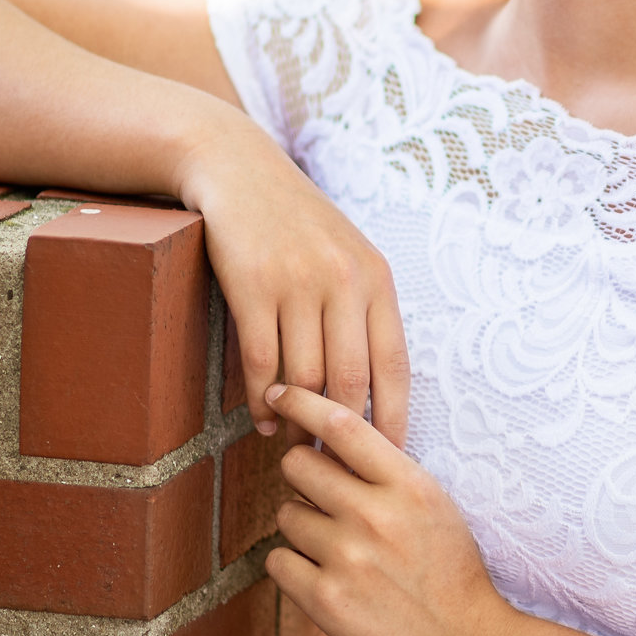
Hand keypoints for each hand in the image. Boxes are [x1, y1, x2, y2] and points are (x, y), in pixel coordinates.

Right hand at [177, 125, 408, 442]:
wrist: (240, 172)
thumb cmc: (298, 222)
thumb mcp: (348, 255)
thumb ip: (364, 311)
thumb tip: (372, 389)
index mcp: (377, 278)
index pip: (395, 366)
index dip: (393, 419)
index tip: (389, 456)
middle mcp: (343, 282)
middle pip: (349, 382)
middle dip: (340, 431)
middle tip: (333, 463)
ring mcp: (297, 283)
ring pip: (302, 378)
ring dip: (297, 421)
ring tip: (294, 444)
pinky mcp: (252, 287)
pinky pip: (260, 362)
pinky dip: (261, 401)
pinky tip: (263, 419)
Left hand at [261, 384, 521, 635]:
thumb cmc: (452, 573)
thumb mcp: (434, 507)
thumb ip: (386, 473)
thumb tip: (327, 439)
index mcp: (409, 485)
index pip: (341, 424)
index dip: (302, 400)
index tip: (280, 391)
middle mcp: (375, 515)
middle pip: (297, 465)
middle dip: (304, 479)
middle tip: (326, 502)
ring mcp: (347, 558)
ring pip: (286, 516)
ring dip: (303, 530)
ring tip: (341, 553)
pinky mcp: (325, 601)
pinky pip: (278, 562)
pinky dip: (295, 569)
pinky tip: (327, 580)